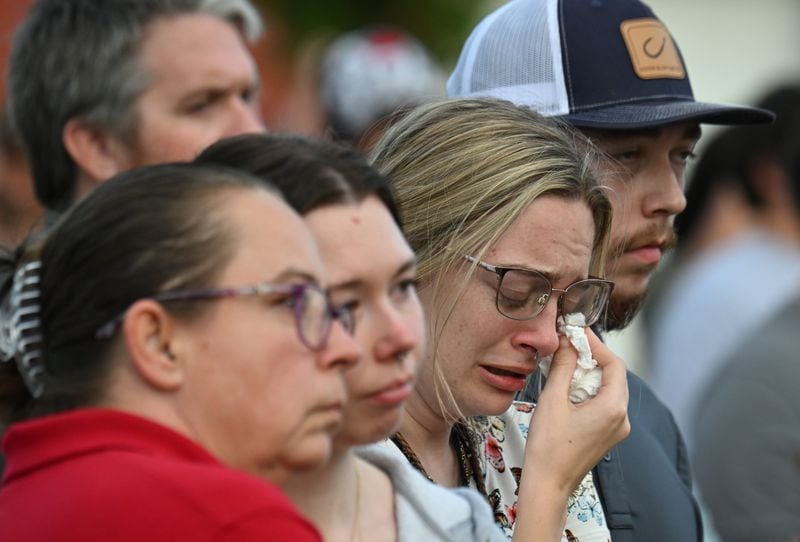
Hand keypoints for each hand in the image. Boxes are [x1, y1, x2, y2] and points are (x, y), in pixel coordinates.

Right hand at [524, 329, 628, 493]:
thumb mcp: (552, 399)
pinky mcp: (606, 436)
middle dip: (592, 358)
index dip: (596, 344)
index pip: (614, 364)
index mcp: (613, 407)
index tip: (578, 332)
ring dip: (588, 374)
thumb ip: (563, 366)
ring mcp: (616, 429)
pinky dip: (587, 390)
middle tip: (569, 346)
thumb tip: (568, 342)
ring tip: (564, 365)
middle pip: (614, 376)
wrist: (547, 485)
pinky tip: (567, 388)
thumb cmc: (548, 447)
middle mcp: (622, 418)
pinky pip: (603, 404)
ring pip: (608, 390)